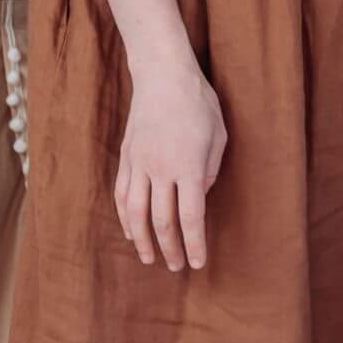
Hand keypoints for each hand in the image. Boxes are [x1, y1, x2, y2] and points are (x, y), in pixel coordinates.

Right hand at [115, 56, 226, 270]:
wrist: (163, 76)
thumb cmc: (199, 103)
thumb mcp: (219, 135)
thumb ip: (211, 170)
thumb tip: (200, 198)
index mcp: (189, 166)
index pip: (191, 217)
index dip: (194, 243)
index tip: (197, 263)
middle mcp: (161, 169)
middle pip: (162, 221)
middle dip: (171, 248)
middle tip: (177, 266)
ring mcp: (139, 164)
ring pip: (136, 214)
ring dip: (143, 241)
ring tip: (150, 258)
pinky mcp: (126, 158)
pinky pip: (123, 196)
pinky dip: (126, 218)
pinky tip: (131, 231)